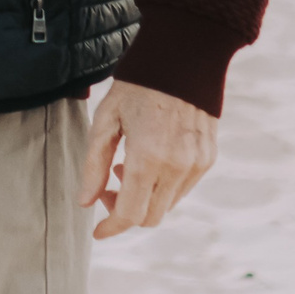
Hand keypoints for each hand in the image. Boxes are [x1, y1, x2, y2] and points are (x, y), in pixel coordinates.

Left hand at [75, 79, 218, 238]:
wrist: (182, 60)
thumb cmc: (135, 87)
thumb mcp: (105, 121)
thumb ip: (94, 165)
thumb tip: (85, 202)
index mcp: (148, 157)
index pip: (131, 213)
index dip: (112, 227)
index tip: (97, 232)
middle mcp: (178, 166)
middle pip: (151, 217)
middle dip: (125, 212)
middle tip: (108, 187)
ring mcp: (198, 164)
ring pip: (167, 205)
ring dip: (144, 198)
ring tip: (125, 165)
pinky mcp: (209, 159)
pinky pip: (183, 188)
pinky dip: (162, 186)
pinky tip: (148, 159)